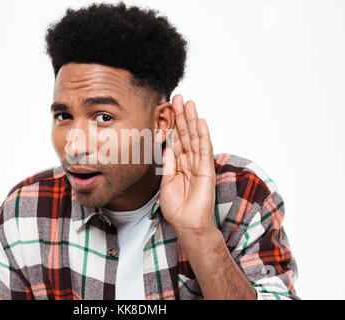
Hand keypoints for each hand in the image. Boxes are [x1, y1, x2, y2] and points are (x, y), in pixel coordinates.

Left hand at [159, 94, 216, 235]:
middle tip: (178, 98)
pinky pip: (204, 149)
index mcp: (180, 165)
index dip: (173, 124)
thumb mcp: (166, 182)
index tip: (169, 109)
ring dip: (191, 120)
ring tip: (188, 103)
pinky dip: (202, 135)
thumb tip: (166, 147)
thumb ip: (168, 164)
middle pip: (186, 134)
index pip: (177, 140)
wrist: (187, 224)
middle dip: (182, 116)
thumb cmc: (177, 208)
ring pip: (195, 138)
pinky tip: (200, 122)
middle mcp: (191, 162)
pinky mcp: (207, 170)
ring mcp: (199, 165)